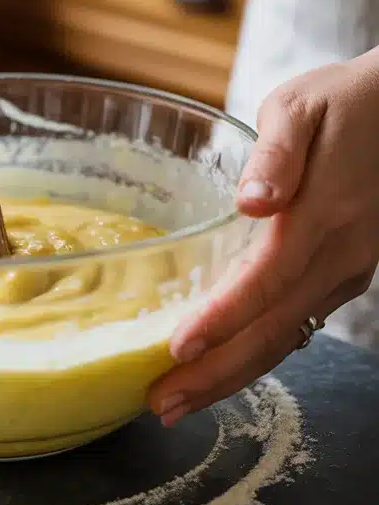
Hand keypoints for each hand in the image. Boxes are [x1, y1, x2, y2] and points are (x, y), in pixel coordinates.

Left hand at [148, 52, 378, 424]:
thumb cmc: (340, 101)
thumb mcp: (299, 106)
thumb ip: (276, 152)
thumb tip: (253, 200)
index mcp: (325, 212)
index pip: (267, 278)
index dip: (223, 318)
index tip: (177, 347)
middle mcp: (340, 255)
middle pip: (273, 328)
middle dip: (215, 374)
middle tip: (159, 403)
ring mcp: (346, 271)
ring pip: (285, 337)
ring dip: (230, 375)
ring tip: (176, 401)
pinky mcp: (343, 277)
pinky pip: (295, 326)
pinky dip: (254, 355)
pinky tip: (220, 369)